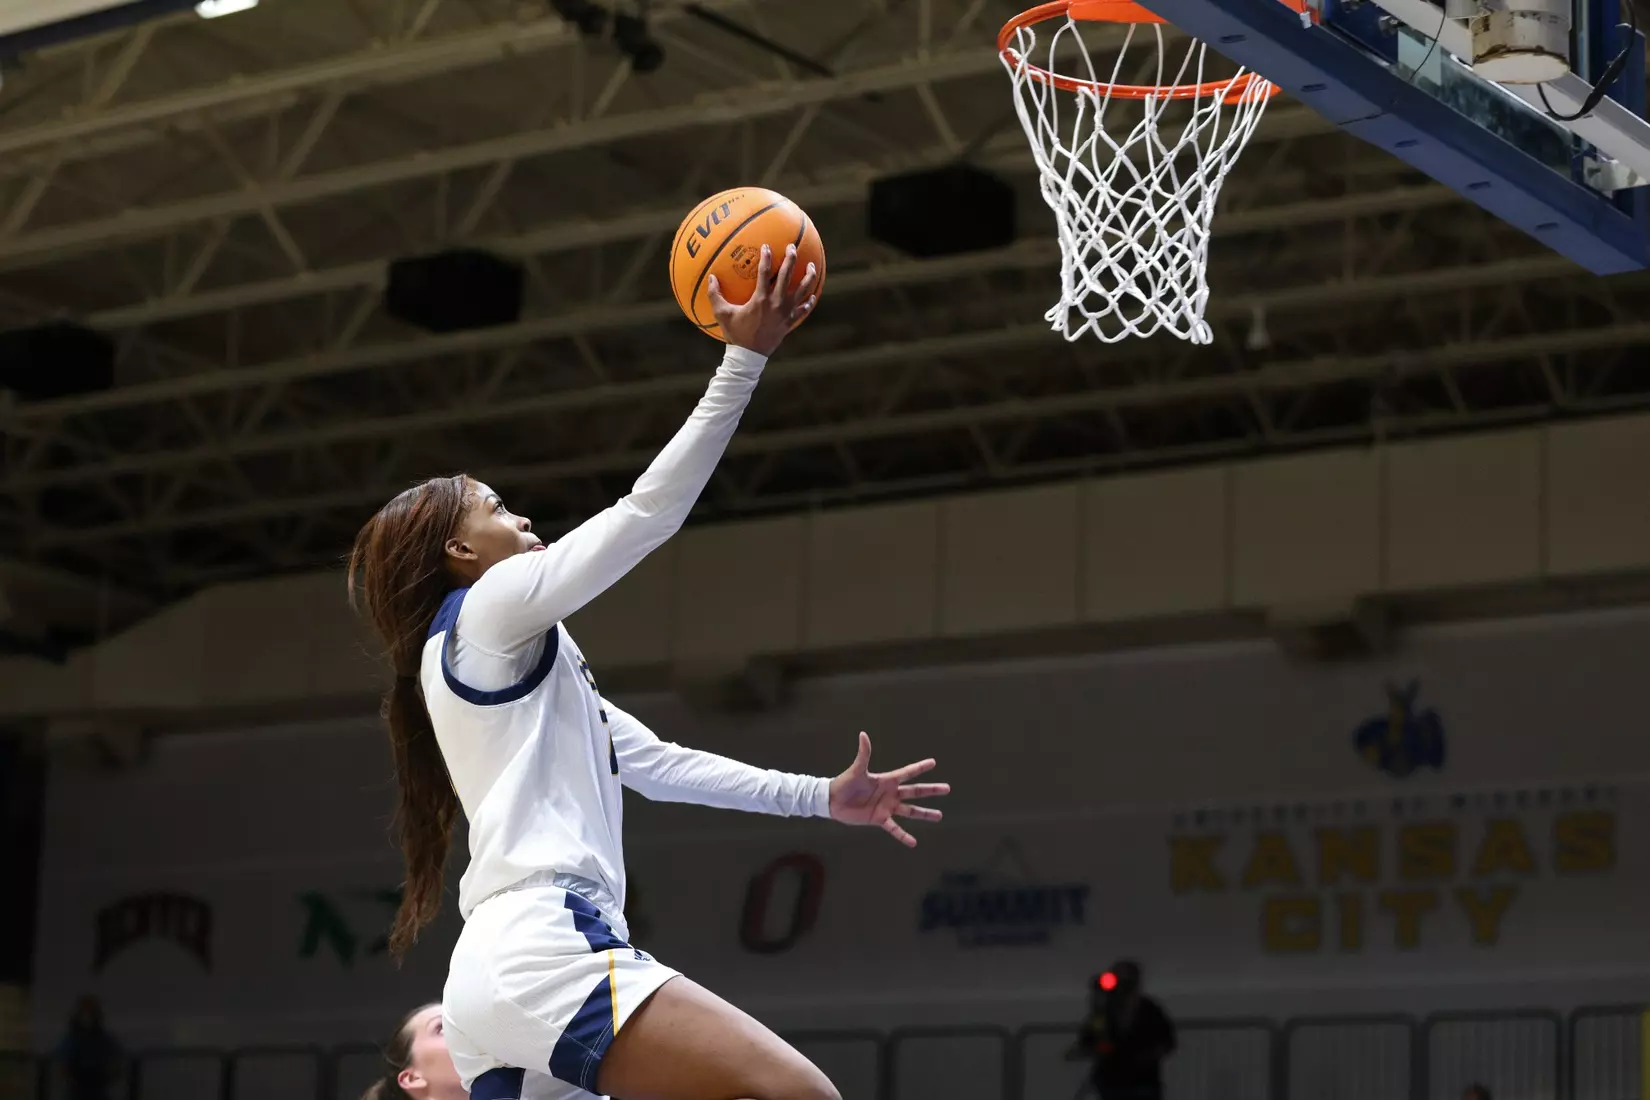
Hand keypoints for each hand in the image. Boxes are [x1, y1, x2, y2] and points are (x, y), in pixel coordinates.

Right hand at [708, 242, 818, 356]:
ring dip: (808, 277)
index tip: (767, 246)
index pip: (765, 272)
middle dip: (791, 259)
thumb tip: (710, 277)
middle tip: (792, 247)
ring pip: (802, 291)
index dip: (766, 257)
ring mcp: (785, 313)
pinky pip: (803, 310)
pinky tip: (812, 295)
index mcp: (760, 299)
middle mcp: (776, 303)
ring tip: (811, 266)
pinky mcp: (790, 322)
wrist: (749, 356)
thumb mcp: (722, 314)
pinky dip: (808, 302)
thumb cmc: (736, 334)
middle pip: (787, 276)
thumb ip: (715, 295)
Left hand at [827, 731, 948, 846]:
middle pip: (915, 791)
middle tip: (947, 788)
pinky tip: (914, 842)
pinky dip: (903, 836)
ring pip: (910, 811)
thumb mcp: (857, 769)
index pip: (907, 773)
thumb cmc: (845, 782)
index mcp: (887, 780)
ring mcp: (887, 807)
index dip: (920, 767)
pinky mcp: (879, 819)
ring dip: (924, 813)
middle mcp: (890, 793)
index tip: (933, 762)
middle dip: (931, 790)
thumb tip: (863, 734)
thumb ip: (863, 753)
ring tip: (939, 816)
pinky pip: (894, 829)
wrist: (833, 801)